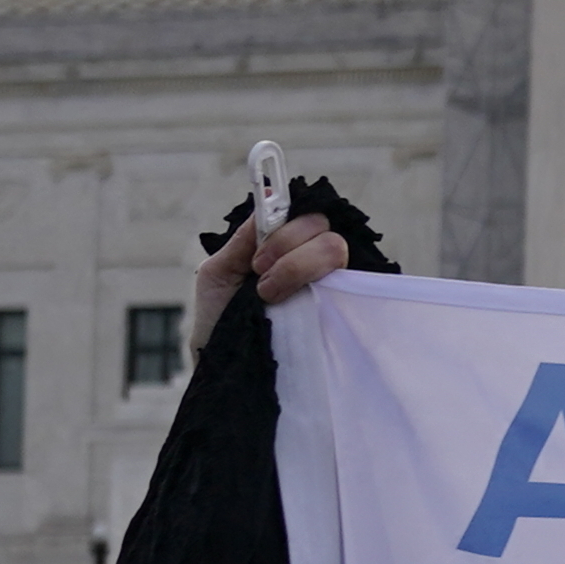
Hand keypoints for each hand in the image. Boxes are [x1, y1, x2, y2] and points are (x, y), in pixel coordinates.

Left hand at [189, 206, 357, 357]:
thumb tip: (268, 197)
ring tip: (268, 297)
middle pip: (319, 225)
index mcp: (278, 244)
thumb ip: (242, 238)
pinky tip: (294, 305)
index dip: (283, 224)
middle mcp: (305, 258)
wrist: (223, 367)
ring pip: (333, 248)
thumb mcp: (217, 273)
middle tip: (259, 278)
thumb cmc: (217, 320)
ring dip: (297, 267)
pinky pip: (348, 283)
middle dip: (287, 247)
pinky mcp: (337, 307)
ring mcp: (323, 282)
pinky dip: (321, 287)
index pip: (300, 211)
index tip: (257, 254)